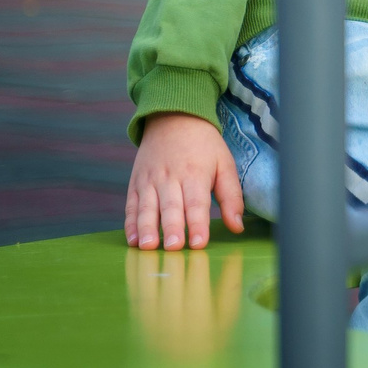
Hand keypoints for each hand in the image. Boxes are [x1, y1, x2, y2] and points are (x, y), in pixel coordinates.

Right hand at [126, 113, 244, 250]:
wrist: (174, 118)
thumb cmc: (204, 146)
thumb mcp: (225, 164)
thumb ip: (231, 196)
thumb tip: (237, 226)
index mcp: (196, 174)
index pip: (197, 203)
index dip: (198, 224)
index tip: (199, 243)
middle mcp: (170, 178)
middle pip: (171, 207)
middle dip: (172, 229)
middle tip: (173, 248)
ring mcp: (149, 181)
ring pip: (147, 208)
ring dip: (147, 229)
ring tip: (147, 247)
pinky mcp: (135, 183)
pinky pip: (131, 205)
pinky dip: (130, 223)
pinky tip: (132, 239)